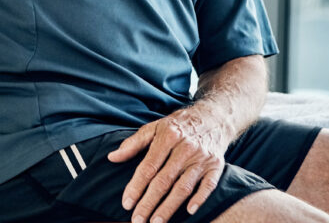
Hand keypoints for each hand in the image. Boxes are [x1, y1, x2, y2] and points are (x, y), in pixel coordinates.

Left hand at [107, 105, 229, 222]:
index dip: (136, 186)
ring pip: (183, 187)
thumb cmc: (178, 125)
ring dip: (169, 207)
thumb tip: (112, 157)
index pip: (149, 166)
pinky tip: (189, 211)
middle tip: (137, 220)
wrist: (213, 116)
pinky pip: (208, 185)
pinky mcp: (216, 166)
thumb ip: (133, 143)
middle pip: (164, 180)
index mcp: (168, 136)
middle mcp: (185, 147)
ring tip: (156, 222)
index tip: (126, 203)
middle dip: (149, 202)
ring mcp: (202, 158)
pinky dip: (200, 198)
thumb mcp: (155, 127)